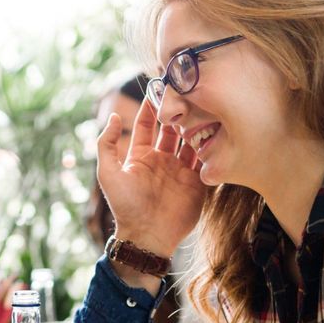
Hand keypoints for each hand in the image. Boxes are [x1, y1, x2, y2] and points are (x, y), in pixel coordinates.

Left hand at [96, 98, 208, 258]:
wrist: (148, 236)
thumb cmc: (125, 206)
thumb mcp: (108, 173)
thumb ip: (106, 144)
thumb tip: (113, 116)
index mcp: (141, 155)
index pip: (148, 124)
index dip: (153, 106)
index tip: (160, 86)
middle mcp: (162, 160)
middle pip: (173, 128)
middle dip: (179, 111)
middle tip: (187, 92)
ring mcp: (181, 170)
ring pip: (192, 140)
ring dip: (197, 125)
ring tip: (205, 106)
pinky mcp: (197, 182)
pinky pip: (206, 159)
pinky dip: (211, 145)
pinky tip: (217, 129)